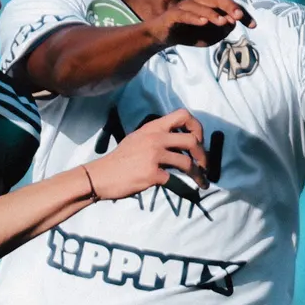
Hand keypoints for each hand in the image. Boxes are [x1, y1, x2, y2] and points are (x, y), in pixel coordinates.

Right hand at [86, 109, 207, 199]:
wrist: (100, 176)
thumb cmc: (120, 160)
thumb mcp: (137, 139)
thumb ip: (157, 136)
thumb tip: (179, 141)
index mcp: (152, 128)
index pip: (183, 115)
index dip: (197, 126)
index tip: (198, 140)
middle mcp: (155, 138)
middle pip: (192, 140)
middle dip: (203, 154)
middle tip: (204, 165)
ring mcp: (153, 156)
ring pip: (187, 163)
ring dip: (198, 174)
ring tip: (202, 181)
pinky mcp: (151, 174)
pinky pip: (173, 179)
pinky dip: (180, 185)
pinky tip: (182, 190)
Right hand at [155, 0, 251, 45]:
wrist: (162, 38)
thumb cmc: (188, 34)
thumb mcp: (210, 36)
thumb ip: (222, 30)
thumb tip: (231, 22)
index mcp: (209, 3)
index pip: (229, 5)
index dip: (242, 14)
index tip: (253, 25)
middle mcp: (198, 0)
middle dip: (229, 6)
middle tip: (239, 17)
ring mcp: (184, 5)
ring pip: (200, 5)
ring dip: (212, 13)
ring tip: (222, 22)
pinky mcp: (172, 14)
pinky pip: (184, 14)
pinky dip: (194, 17)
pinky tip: (203, 22)